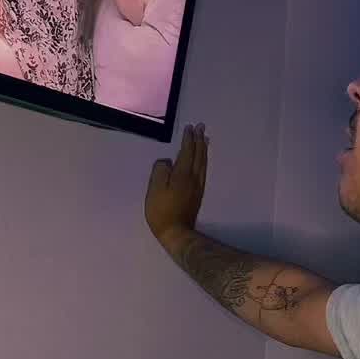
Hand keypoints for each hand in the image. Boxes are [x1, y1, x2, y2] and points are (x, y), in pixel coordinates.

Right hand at [145, 123, 208, 241]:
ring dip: (203, 148)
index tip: (189, 128)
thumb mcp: (155, 190)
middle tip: (201, 127)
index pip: (187, 152)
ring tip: (204, 138)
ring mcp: (198, 186)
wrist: (176, 232)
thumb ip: (160, 172)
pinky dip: (203, 160)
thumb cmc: (161, 211)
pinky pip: (203, 170)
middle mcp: (193, 178)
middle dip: (199, 140)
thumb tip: (167, 161)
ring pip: (203, 162)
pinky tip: (202, 158)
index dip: (188, 139)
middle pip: (198, 155)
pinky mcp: (198, 193)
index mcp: (182, 175)